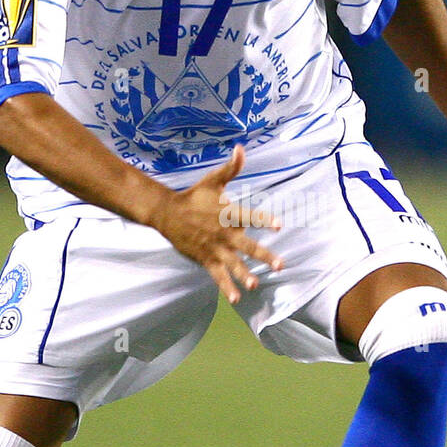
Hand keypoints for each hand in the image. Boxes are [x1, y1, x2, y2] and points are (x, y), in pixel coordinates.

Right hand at [150, 144, 282, 302]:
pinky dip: (225, 286)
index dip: (264, 220)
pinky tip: (235, 299)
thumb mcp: (212, 181)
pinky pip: (217, 275)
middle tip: (279, 265)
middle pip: (246, 246)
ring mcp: (214, 248)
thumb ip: (231, 168)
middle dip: (263, 255)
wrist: (166, 213)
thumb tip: (241, 148)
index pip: (249, 216)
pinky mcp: (206, 259)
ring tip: (255, 285)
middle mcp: (223, 232)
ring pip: (232, 263)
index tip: (278, 225)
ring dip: (244, 274)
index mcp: (227, 213)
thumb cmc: (194, 196)